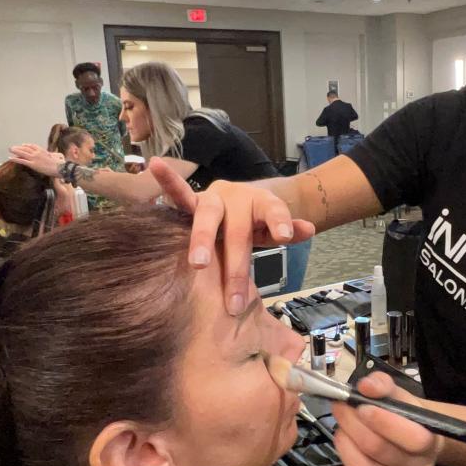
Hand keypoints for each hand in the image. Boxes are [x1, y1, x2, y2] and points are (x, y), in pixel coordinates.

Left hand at [9, 144, 64, 177]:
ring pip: (22, 153)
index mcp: (42, 150)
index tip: (23, 145)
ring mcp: (34, 158)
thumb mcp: (54, 157)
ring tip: (10, 150)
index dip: (26, 145)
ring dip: (15, 151)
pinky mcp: (32, 164)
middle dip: (18, 147)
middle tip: (12, 147)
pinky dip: (15, 159)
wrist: (59, 168)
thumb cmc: (59, 164)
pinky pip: (22, 161)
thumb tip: (51, 156)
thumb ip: (50, 155)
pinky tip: (10, 158)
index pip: (32, 146)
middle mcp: (37, 153)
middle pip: (26, 148)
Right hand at [149, 158, 314, 314]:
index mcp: (261, 203)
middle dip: (236, 267)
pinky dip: (168, 181)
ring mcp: (212, 199)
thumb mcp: (273, 227)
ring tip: (198, 264)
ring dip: (202, 241)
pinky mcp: (192, 203)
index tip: (286, 236)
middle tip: (236, 300)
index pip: (273, 211)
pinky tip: (155, 165)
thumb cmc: (254, 222)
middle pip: (237, 231)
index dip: (280, 221)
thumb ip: (288, 228)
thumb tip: (309, 229)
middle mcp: (236, 198)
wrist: (238, 201)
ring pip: (206, 218)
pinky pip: (178, 194)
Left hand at [330, 372, 442, 465]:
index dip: (384, 421)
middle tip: (341, 407)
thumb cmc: (406, 414)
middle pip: (380, 451)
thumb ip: (383, 384)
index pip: (413, 438)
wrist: (414, 437)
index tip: (362, 405)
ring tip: (341, 429)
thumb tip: (366, 387)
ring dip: (345, 446)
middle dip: (353, 425)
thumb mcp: (399, 394)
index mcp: (429, 442)